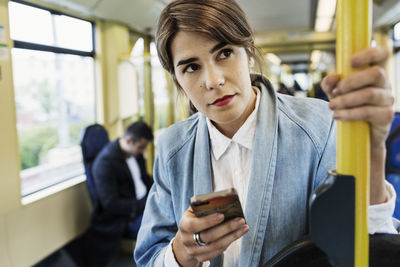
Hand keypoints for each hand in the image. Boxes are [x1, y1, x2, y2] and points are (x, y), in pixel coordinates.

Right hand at [172, 209, 248, 265]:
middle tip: (241, 220)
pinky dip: (229, 242)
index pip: (193, 225)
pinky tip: (237, 234)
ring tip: (244, 227)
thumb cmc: (194, 219)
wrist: (186, 238)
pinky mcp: (201, 257)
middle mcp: (187, 240)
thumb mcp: (195, 211)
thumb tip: (224, 199)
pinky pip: (218, 251)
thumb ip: (204, 205)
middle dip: (227, 228)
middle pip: (208, 236)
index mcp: (184, 225)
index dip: (208, 221)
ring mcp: (194, 251)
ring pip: (216, 246)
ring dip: (232, 236)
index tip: (222, 215)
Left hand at [321, 46, 393, 203]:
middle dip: (351, 82)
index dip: (368, 53)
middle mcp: (385, 87)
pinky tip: (337, 115)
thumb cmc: (346, 112)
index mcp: (374, 75)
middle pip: (375, 74)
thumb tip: (329, 79)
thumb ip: (334, 85)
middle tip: (333, 92)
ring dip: (347, 100)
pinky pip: (371, 113)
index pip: (381, 53)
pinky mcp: (383, 121)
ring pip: (372, 94)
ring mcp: (387, 104)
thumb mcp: (337, 96)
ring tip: (332, 107)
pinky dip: (350, 113)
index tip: (350, 60)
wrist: (357, 140)